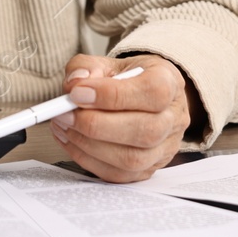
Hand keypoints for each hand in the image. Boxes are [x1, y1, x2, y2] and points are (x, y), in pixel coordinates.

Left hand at [49, 53, 200, 182]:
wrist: (140, 93)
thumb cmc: (125, 78)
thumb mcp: (106, 62)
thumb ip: (87, 67)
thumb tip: (74, 84)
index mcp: (169, 82)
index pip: (152, 91)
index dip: (112, 94)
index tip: (77, 93)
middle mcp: (174, 117)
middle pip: (145, 131)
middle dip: (96, 125)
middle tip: (63, 114)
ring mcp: (166, 147)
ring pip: (133, 159)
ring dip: (89, 145)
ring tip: (63, 126)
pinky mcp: (149, 168)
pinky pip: (120, 174)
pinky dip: (88, 159)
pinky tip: (69, 140)